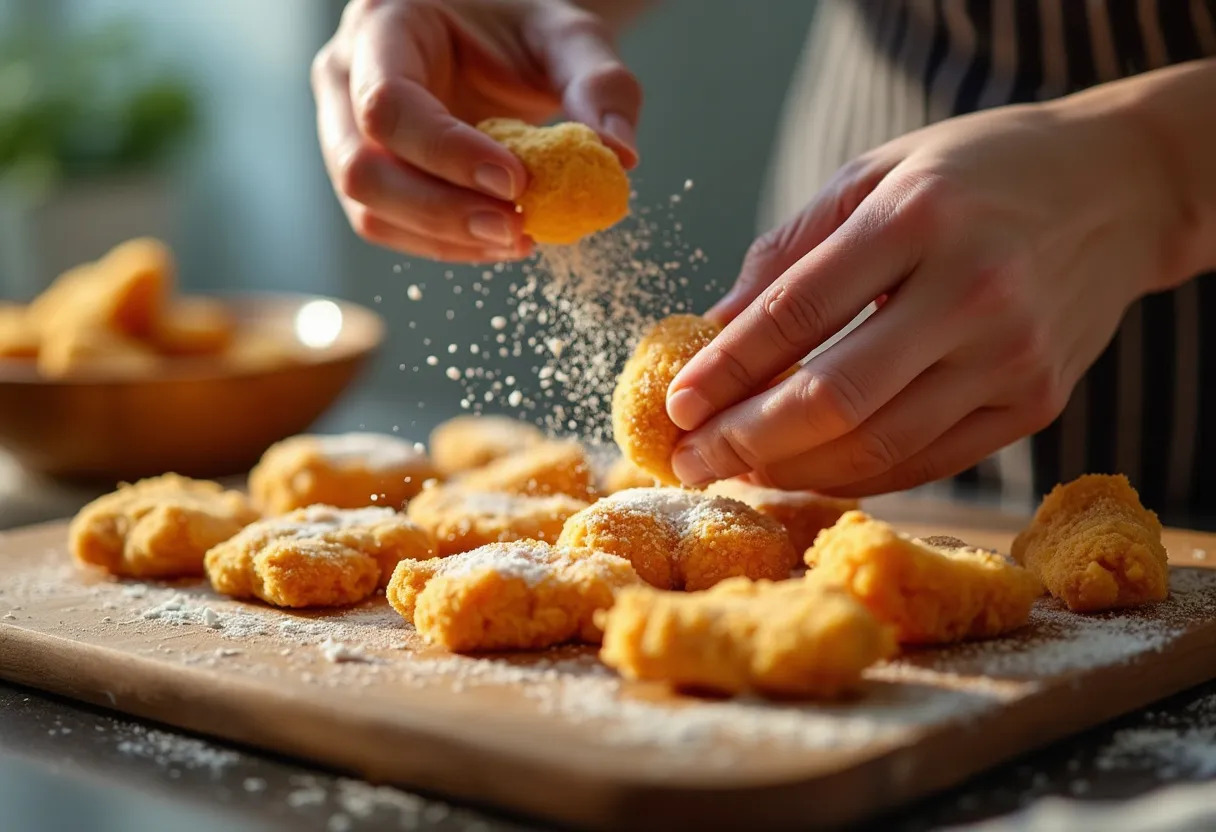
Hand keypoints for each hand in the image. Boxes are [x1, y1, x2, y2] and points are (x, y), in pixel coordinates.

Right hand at [313, 0, 640, 261]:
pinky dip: (446, 246)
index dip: (447, 153)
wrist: (498, 41)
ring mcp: (346, 132)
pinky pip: (391, 228)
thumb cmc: (523, 29)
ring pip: (370, 211)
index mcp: (384, 26)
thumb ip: (598, 85)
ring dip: (446, 239)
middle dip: (442, 212)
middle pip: (362, 169)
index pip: (388, 104)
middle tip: (518, 229)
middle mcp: (346, 79)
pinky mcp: (370, 176)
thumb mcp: (568, 38)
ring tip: (518, 238)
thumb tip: (619, 156)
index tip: (517, 182)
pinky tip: (501, 241)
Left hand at [665, 87, 1201, 496]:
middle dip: (744, 440)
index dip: (725, 369)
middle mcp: (973, 291)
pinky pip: (926, 461)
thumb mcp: (872, 177)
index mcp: (918, 217)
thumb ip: (787, 256)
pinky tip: (805, 470)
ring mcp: (1012, 356)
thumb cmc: (974, 173)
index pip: (796, 313)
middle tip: (689, 460)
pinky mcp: (1036, 403)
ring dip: (791, 469)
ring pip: (878, 446)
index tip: (674, 407)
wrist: (1119, 188)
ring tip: (736, 468)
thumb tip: (708, 334)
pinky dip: (855, 475)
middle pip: (835, 398)